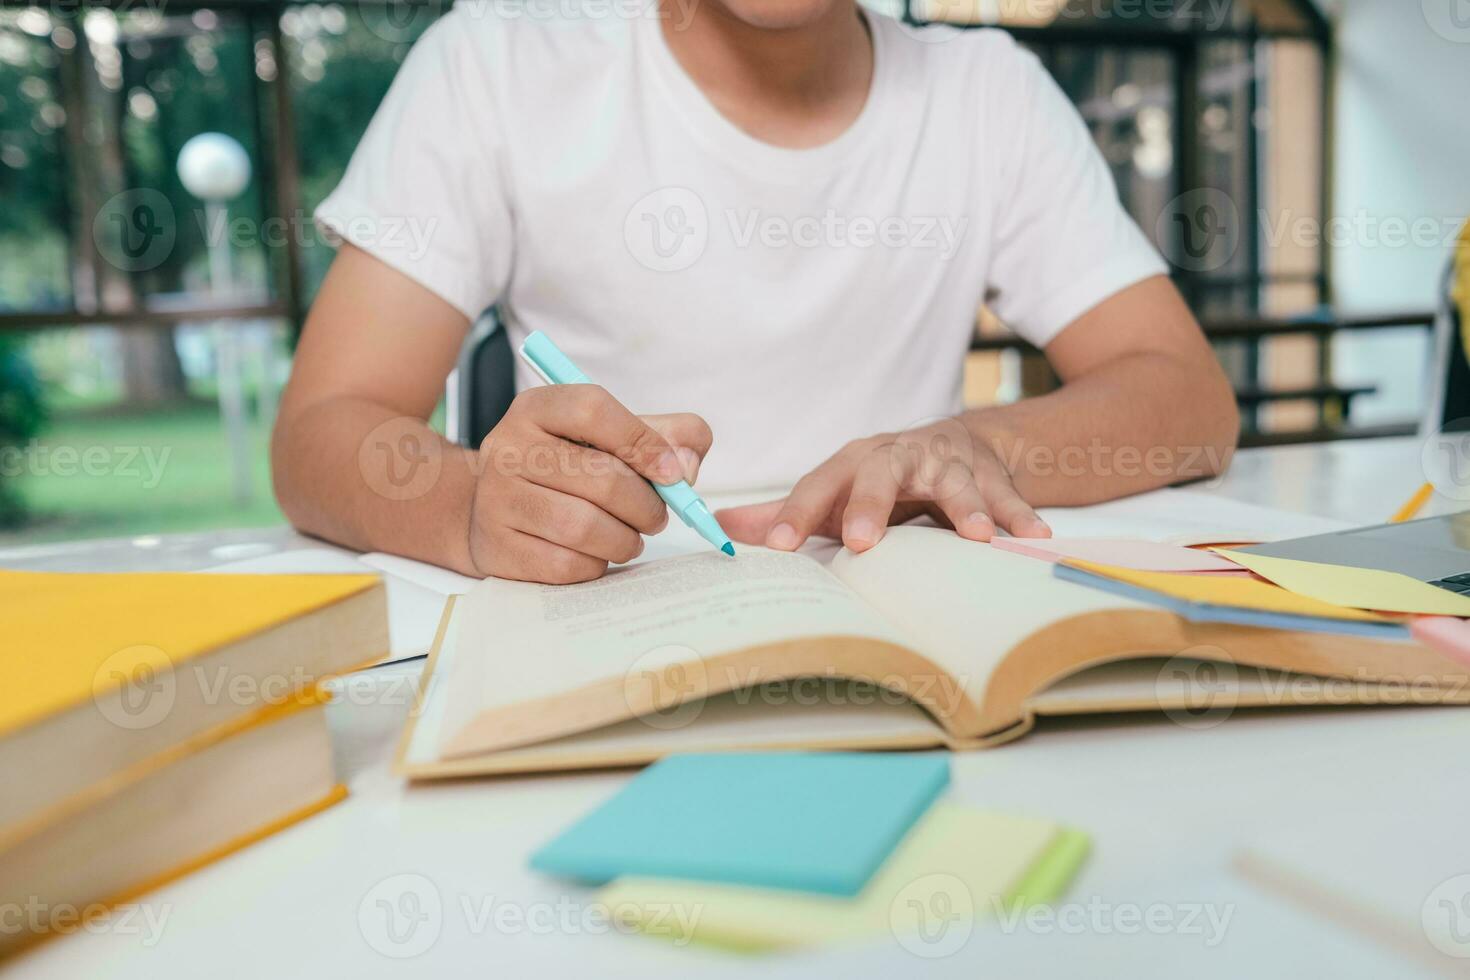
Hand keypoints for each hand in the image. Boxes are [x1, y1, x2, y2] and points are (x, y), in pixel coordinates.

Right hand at [469, 385, 710, 582]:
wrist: (494, 509)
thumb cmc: (568, 469)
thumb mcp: (611, 437)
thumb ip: (666, 435)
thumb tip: (686, 466)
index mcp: (538, 408)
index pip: (594, 410)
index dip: (643, 442)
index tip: (672, 473)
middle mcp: (509, 447)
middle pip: (602, 478)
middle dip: (646, 506)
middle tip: (656, 517)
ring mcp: (497, 499)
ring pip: (585, 527)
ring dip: (625, 540)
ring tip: (629, 537)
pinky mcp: (498, 547)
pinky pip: (566, 564)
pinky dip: (596, 564)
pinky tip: (595, 554)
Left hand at [716, 418, 1049, 553]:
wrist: (950, 444)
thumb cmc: (879, 479)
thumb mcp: (832, 490)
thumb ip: (782, 510)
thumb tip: (716, 522)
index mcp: (853, 463)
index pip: (817, 486)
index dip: (794, 515)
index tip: (774, 546)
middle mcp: (898, 455)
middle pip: (882, 474)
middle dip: (872, 505)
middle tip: (863, 540)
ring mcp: (946, 460)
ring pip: (955, 480)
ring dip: (967, 506)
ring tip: (978, 536)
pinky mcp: (989, 472)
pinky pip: (1008, 494)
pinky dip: (1020, 514)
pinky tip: (1032, 538)